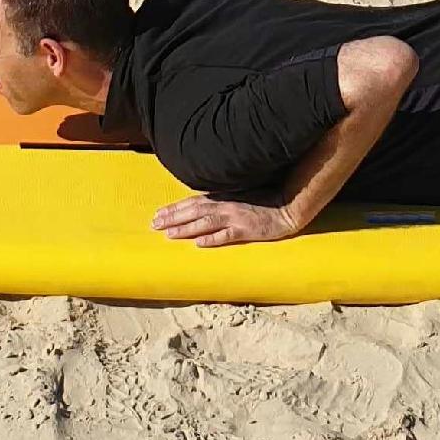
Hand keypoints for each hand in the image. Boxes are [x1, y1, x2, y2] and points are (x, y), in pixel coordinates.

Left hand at [152, 195, 300, 247]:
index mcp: (222, 197)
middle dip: (172, 218)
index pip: (192, 202)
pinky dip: (213, 239)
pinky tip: (200, 244)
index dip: (174, 209)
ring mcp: (235, 218)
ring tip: (169, 234)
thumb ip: (219, 199)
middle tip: (154, 225)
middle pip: (193, 211)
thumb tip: (198, 205)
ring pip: (205, 223)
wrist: (286, 208)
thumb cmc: (262, 201)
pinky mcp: (246, 230)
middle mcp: (225, 206)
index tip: (157, 215)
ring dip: (186, 229)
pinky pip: (227, 235)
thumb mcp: (237, 195)